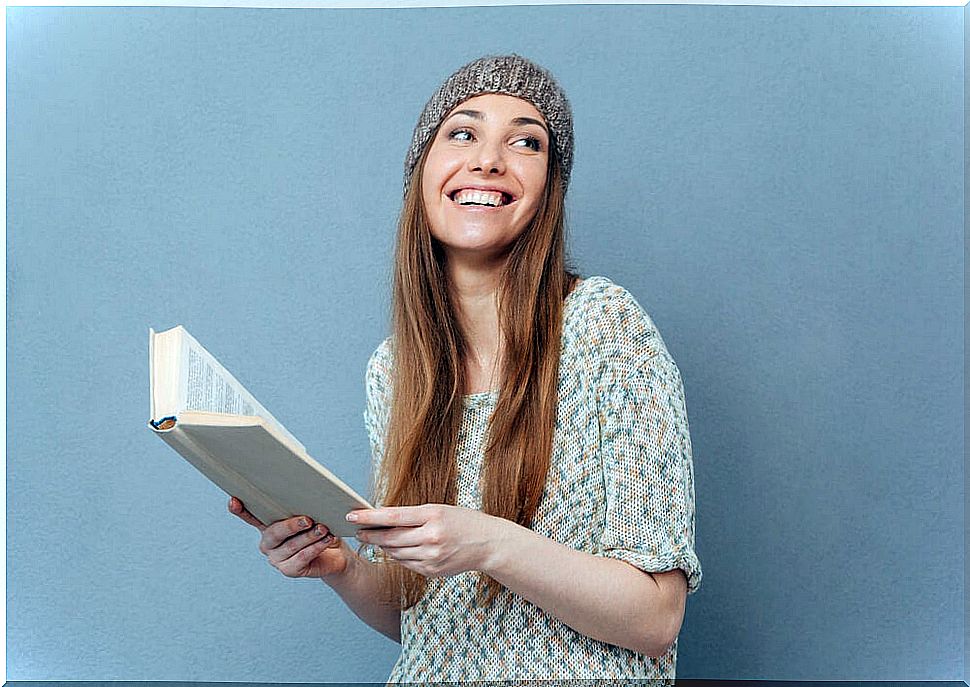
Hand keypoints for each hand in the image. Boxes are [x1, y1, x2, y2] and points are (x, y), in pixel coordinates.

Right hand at [228, 496, 350, 579]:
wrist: (335, 554)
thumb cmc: (321, 530)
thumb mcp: (313, 516)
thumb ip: (304, 509)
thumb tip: (307, 497)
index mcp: (268, 526)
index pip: (250, 517)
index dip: (240, 510)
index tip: (233, 500)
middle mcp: (268, 543)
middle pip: (274, 533)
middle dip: (292, 525)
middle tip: (308, 519)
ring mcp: (277, 559)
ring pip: (292, 545)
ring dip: (310, 536)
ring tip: (323, 529)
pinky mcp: (289, 570)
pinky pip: (302, 558)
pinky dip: (316, 547)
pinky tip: (327, 540)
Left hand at [348, 504, 505, 577]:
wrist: (487, 544)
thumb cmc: (462, 521)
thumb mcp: (439, 510)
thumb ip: (412, 515)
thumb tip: (383, 519)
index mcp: (433, 516)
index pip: (393, 516)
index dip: (369, 517)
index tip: (352, 515)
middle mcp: (432, 537)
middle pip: (390, 538)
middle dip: (371, 534)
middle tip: (357, 530)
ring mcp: (432, 557)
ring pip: (395, 553)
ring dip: (383, 546)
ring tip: (375, 538)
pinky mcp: (432, 571)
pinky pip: (406, 563)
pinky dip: (398, 556)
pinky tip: (395, 549)